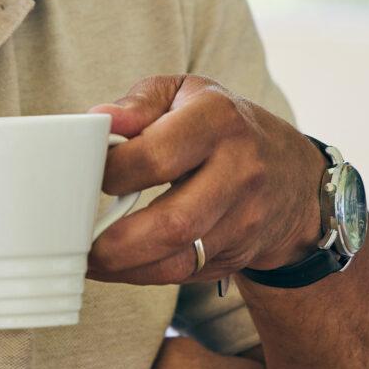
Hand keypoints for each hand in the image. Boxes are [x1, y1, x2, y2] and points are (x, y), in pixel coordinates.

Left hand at [86, 75, 326, 284]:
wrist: (291, 174)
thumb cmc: (222, 126)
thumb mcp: (187, 94)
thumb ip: (140, 103)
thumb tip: (99, 119)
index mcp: (218, 121)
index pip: (156, 155)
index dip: (112, 171)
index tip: (88, 174)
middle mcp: (239, 172)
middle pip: (173, 221)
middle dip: (116, 240)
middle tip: (77, 239)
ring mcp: (245, 218)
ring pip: (180, 257)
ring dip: (124, 266)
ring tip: (86, 259)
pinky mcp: (239, 251)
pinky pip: (184, 273)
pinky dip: (142, 274)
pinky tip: (114, 266)